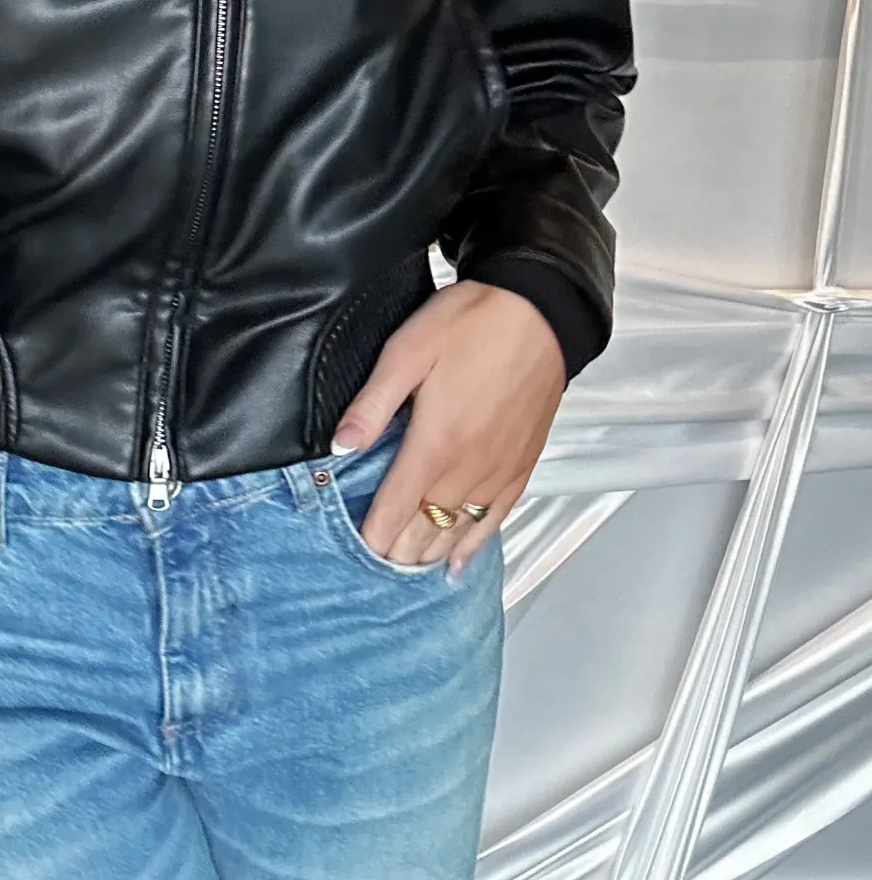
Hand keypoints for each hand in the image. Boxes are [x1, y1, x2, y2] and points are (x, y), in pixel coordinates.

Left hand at [330, 280, 564, 576]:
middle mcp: (471, 466)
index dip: (374, 535)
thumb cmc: (473, 323)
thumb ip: (372, 405)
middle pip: (427, 529)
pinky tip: (458, 561)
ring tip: (407, 568)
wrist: (540, 311)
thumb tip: (341, 445)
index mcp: (436, 442)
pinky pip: (496, 518)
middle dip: (398, 550)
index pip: (397, 509)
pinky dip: (474, 545)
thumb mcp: (406, 351)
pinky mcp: (523, 464)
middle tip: (374, 563)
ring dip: (431, 552)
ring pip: (460, 530)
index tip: (356, 550)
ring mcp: (501, 469)